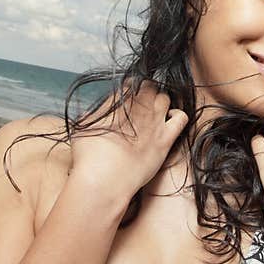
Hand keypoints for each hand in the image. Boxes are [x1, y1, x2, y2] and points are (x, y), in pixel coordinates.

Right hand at [69, 79, 188, 200]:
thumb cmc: (89, 157)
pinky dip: (176, 116)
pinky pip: (181, 117)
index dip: (127, 91)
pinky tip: (166, 125)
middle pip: (149, 86)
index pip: (129, 84)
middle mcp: (138, 106)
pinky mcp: (166, 140)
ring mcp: (154, 122)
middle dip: (144, 93)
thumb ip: (94, 114)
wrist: (104, 179)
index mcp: (118, 100)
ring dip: (159, 103)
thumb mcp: (82, 127)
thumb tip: (100, 111)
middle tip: (138, 108)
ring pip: (165, 97)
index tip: (125, 101)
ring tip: (151, 115)